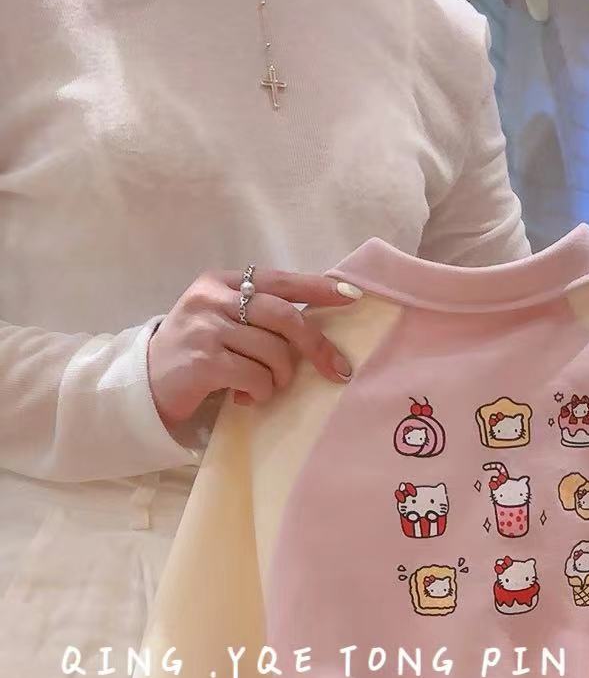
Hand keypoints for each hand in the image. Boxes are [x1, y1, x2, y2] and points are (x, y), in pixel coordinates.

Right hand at [147, 269, 361, 429]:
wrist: (147, 381)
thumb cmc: (199, 351)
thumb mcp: (224, 320)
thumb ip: (260, 315)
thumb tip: (319, 326)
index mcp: (221, 281)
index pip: (280, 280)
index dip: (318, 288)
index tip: (352, 296)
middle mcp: (212, 298)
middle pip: (284, 317)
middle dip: (316, 346)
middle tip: (337, 371)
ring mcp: (205, 329)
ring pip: (274, 352)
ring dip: (280, 378)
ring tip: (265, 386)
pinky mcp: (203, 362)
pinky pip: (256, 378)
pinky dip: (261, 393)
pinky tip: (245, 397)